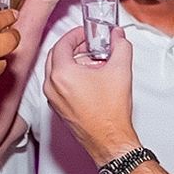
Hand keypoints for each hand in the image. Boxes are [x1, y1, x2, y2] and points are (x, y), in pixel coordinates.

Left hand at [43, 27, 137, 162]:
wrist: (110, 141)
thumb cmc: (110, 114)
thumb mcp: (121, 70)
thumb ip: (120, 46)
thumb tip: (118, 37)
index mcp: (62, 74)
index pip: (62, 44)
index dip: (75, 34)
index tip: (86, 33)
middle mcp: (52, 86)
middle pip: (55, 56)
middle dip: (71, 46)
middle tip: (88, 43)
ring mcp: (53, 99)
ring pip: (55, 71)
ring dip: (70, 61)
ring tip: (91, 60)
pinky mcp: (58, 108)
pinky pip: (58, 85)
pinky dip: (69, 76)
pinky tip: (88, 78)